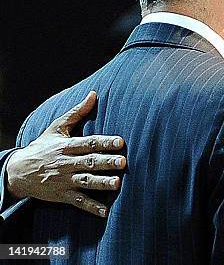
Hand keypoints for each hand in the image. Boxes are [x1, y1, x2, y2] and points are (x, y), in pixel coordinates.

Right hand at [5, 91, 125, 216]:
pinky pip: (78, 202)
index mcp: (67, 146)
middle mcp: (66, 163)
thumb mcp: (57, 127)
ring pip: (85, 182)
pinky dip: (91, 207)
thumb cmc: (42, 146)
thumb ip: (77, 112)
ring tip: (117, 184)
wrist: (18, 172)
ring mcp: (64, 180)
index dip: (104, 142)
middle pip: (89, 162)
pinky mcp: (62, 195)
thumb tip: (93, 94)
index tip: (120, 141)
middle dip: (106, 162)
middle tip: (123, 162)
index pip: (88, 143)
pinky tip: (105, 211)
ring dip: (101, 184)